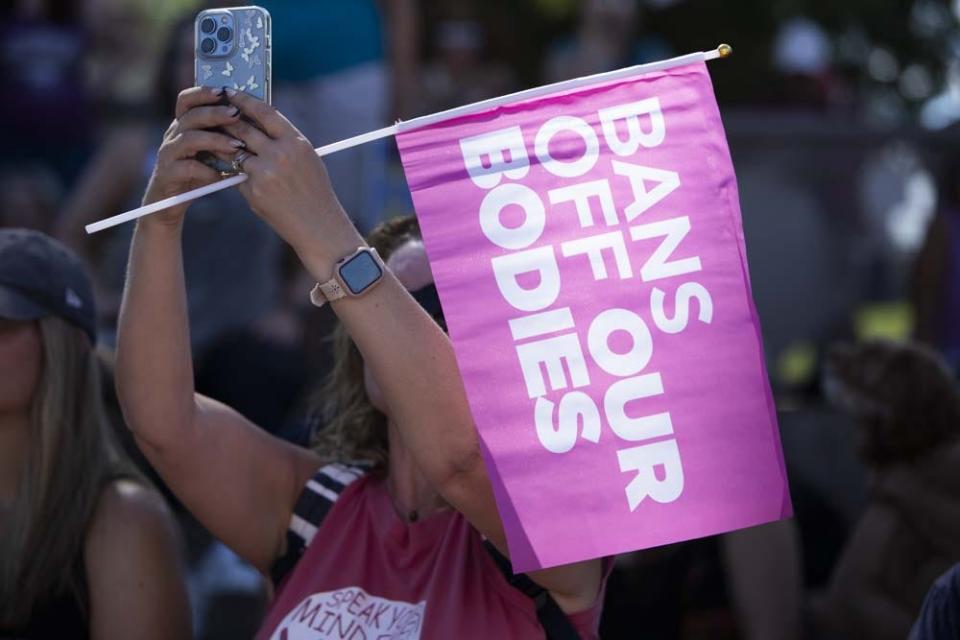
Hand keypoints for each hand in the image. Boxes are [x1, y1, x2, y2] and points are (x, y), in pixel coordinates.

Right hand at [142, 86, 244, 224]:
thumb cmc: (197, 175)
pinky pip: (186, 168)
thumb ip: (223, 137)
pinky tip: (222, 175)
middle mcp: (173, 136)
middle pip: (191, 116)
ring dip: (214, 140)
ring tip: (237, 146)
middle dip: (215, 113)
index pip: (186, 100)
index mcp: (183, 126)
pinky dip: (206, 170)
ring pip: (188, 139)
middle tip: (236, 115)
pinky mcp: (167, 174)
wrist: (170, 204)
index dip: (202, 92)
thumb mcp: (211, 153)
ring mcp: (168, 155)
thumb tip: (255, 124)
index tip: (223, 91)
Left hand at [222, 90, 363, 278]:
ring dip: (223, 147)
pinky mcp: (254, 191)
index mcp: (296, 142)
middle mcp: (280, 154)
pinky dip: (236, 175)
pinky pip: (237, 176)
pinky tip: (236, 177)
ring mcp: (265, 173)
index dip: (244, 99)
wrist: (318, 225)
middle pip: (243, 128)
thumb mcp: (307, 160)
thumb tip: (257, 124)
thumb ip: (284, 142)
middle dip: (226, 120)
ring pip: (234, 152)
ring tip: (216, 142)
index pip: (265, 112)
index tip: (230, 92)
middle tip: (212, 113)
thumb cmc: (314, 192)